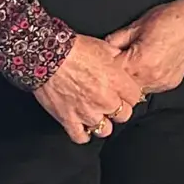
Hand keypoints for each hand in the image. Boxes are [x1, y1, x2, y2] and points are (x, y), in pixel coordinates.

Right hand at [35, 34, 149, 144]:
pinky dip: (83, 135)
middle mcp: (105, 100)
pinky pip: (81, 137)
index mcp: (116, 81)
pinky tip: (83, 128)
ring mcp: (87, 112)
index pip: (135, 98)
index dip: (129, 96)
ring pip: (105, 130)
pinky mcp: (68, 119)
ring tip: (97, 116)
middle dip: (119, 110)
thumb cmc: (75, 48)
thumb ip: (117, 59)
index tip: (124, 94)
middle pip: (123, 115)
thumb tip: (121, 60)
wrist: (48, 55)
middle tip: (111, 104)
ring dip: (102, 123)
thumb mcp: (104, 47)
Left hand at [105, 0, 183, 95]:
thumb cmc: (169, 18)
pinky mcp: (171, 83)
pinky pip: (151, 88)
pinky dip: (144, 80)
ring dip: (130, 82)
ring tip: (129, 66)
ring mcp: (163, 83)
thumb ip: (116, 40)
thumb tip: (102, 49)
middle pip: (123, 88)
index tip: (100, 63)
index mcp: (140, 63)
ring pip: (137, 91)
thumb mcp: (136, 25)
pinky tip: (144, 68)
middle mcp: (152, 77)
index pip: (112, 75)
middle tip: (113, 65)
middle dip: (116, 78)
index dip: (104, 68)